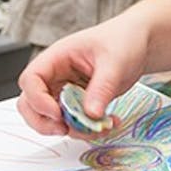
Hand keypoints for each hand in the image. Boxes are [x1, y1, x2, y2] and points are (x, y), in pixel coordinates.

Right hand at [15, 17, 148, 135]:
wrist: (140, 43)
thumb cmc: (123, 40)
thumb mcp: (114, 62)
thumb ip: (101, 88)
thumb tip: (90, 114)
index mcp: (57, 57)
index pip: (31, 79)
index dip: (38, 100)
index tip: (57, 113)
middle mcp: (56, 74)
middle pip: (30, 104)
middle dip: (44, 122)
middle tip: (66, 129)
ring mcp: (66, 89)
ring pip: (50, 118)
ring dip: (70, 129)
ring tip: (97, 128)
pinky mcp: (78, 102)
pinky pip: (72, 121)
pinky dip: (86, 129)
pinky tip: (108, 123)